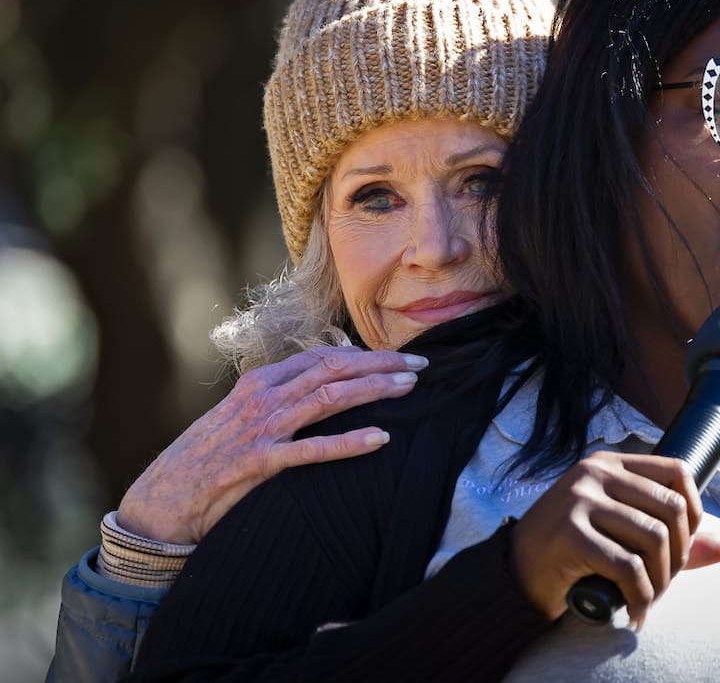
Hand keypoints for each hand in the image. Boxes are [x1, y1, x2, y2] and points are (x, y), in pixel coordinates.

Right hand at [117, 345, 426, 543]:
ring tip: (410, 389)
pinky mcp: (259, 463)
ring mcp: (261, 429)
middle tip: (421, 366)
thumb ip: (278, 402)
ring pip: (328, 398)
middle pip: (332, 369)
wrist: (160, 501)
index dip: (364, 354)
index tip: (400, 357)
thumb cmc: (207, 461)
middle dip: (381, 364)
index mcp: (259, 383)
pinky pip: (312, 449)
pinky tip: (380, 439)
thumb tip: (320, 390)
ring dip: (373, 390)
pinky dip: (349, 443)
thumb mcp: (242, 420)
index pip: (321, 357)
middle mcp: (262, 398)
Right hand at [509, 451, 719, 624]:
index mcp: (611, 462)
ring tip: (647, 599)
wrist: (516, 576)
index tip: (683, 547)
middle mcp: (595, 473)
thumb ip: (681, 539)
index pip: (677, 471)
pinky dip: (640, 596)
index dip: (696, 511)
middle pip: (672, 509)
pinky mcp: (569, 533)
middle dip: (678, 557)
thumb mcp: (626, 534)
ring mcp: (580, 499)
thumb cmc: (575, 554)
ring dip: (660, 582)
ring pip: (654, 539)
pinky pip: (628, 567)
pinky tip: (632, 608)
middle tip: (662, 584)